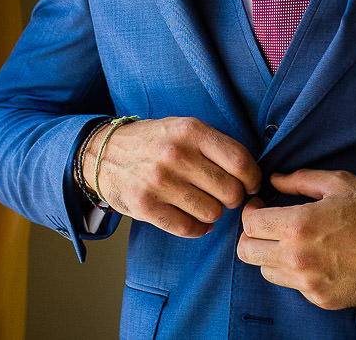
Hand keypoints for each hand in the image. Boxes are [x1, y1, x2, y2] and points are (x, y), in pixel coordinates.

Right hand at [84, 116, 259, 237]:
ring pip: (212, 213)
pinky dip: (197, 229)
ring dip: (213, 214)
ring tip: (203, 204)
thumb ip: (215, 146)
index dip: (253, 178)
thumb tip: (251, 175)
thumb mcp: (183, 127)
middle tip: (223, 196)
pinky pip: (188, 228)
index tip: (250, 184)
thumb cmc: (153, 142)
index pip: (240, 161)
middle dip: (233, 198)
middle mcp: (175, 154)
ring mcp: (159, 181)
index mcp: (190, 130)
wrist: (103, 153)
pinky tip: (193, 220)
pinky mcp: (145, 205)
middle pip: (229, 191)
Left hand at [237, 169, 355, 309]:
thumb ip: (300, 180)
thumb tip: (273, 179)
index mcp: (298, 225)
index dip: (250, 211)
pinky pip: (291, 285)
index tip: (259, 205)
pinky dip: (294, 271)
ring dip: (270, 255)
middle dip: (251, 236)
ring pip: (265, 271)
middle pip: (247, 252)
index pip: (249, 224)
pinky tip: (312, 257)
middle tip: (265, 225)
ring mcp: (307, 282)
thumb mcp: (338, 183)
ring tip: (289, 241)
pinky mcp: (319, 298)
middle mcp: (297, 257)